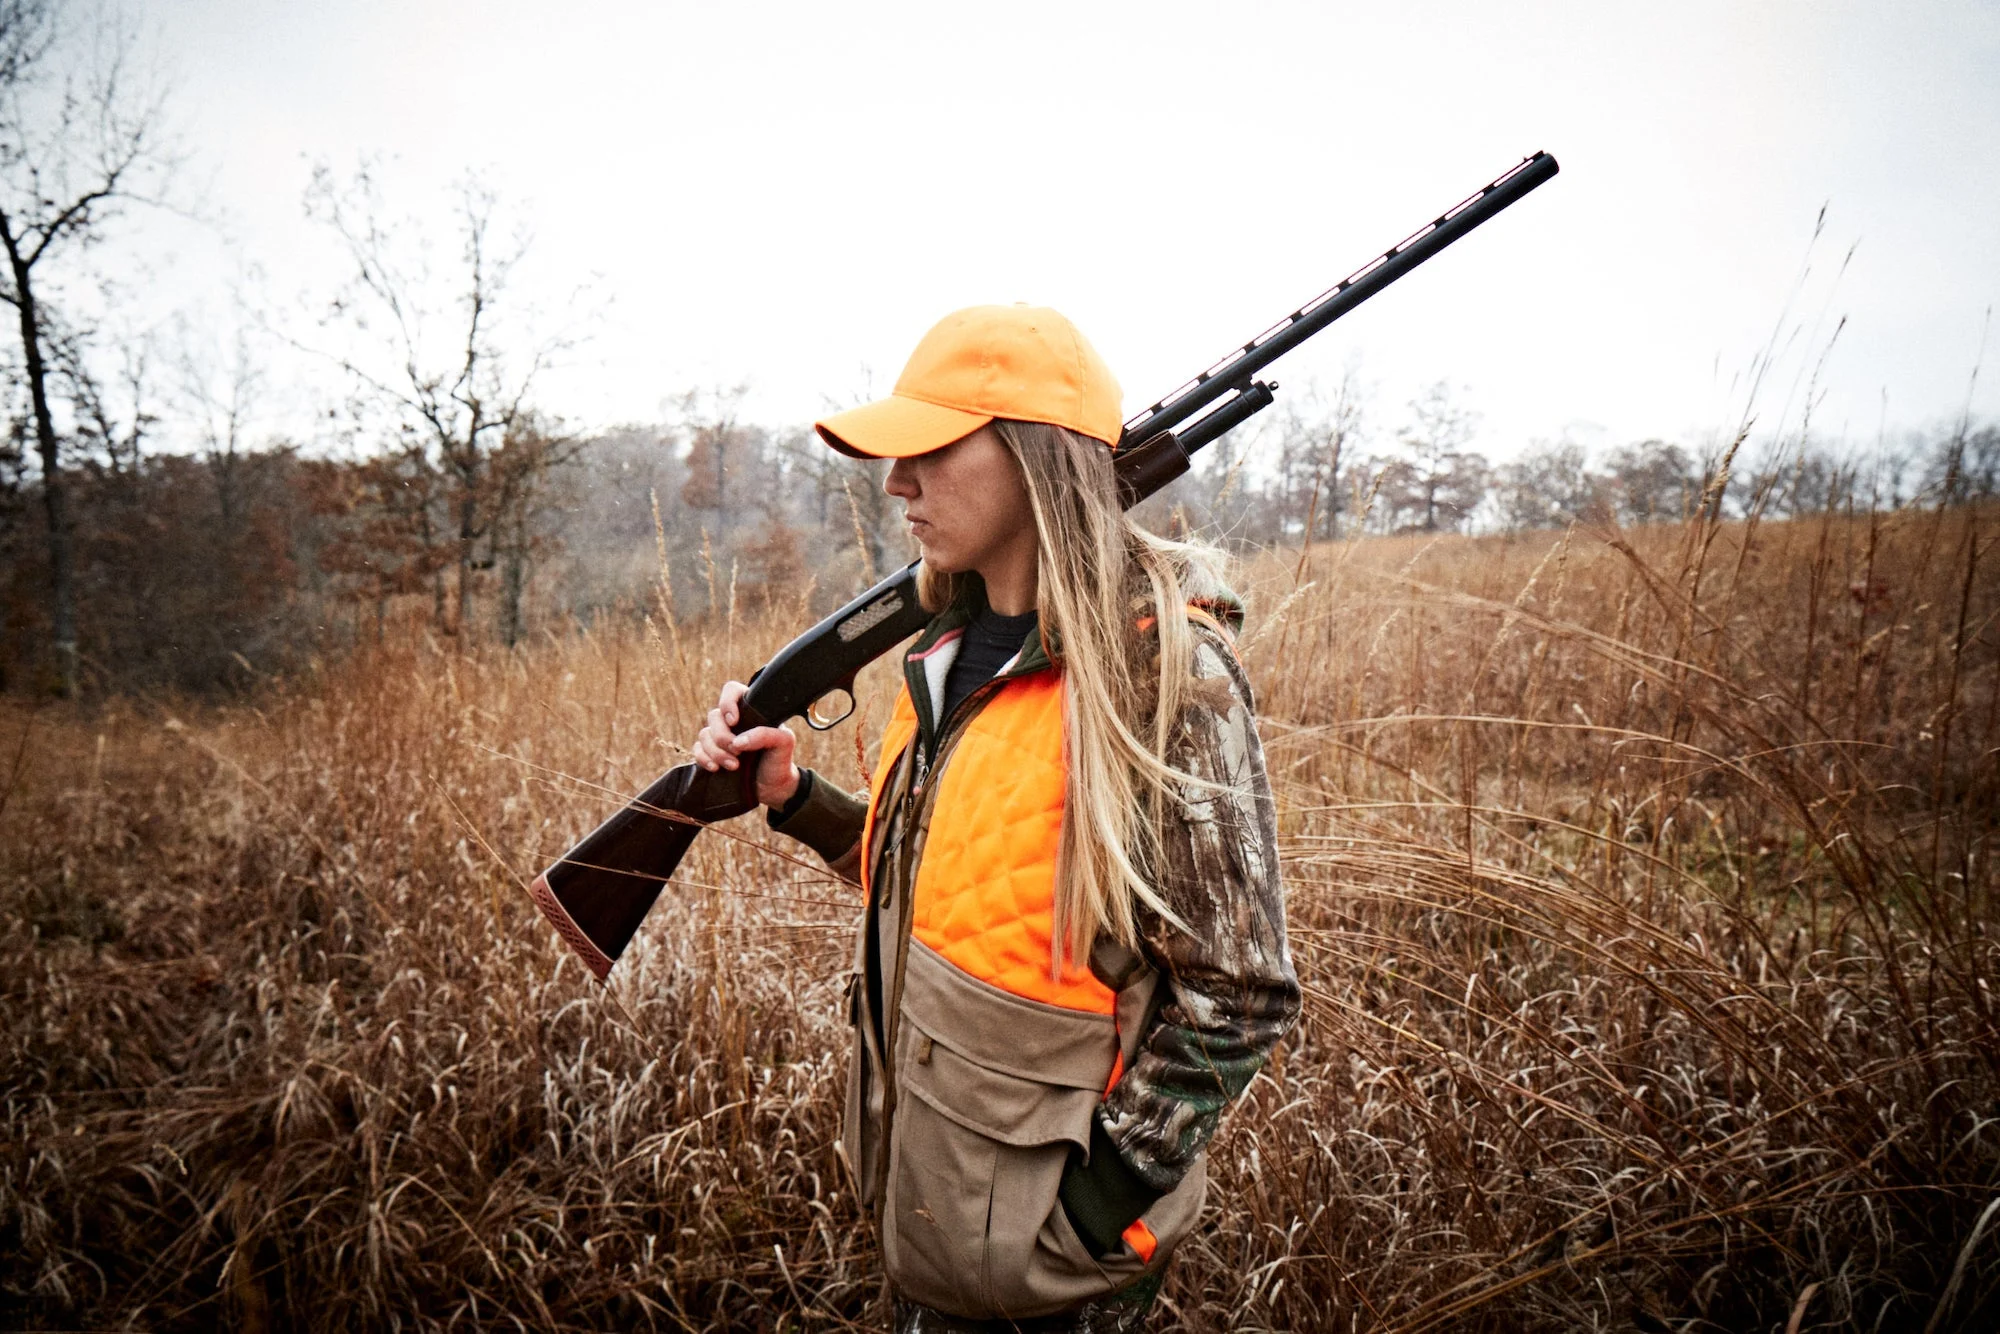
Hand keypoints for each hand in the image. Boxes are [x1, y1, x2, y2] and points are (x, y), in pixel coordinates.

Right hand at [691, 680, 800, 808]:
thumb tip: (739, 740)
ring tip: (734, 766)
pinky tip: (716, 768)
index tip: (733, 721)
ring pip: (704, 734)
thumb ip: (766, 735)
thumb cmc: (779, 760)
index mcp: (751, 710)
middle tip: (738, 752)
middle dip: (723, 737)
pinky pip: (697, 749)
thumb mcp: (784, 743)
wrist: (772, 787)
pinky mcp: (712, 753)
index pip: (732, 691)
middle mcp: (734, 721)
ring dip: (716, 752)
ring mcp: (721, 737)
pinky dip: (703, 758)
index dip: (727, 702)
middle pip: (714, 716)